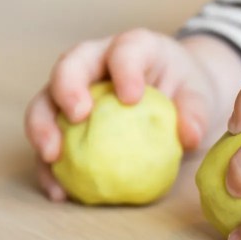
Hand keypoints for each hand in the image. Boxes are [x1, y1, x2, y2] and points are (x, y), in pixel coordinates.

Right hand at [23, 30, 240, 201]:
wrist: (173, 95)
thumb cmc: (184, 90)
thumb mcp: (198, 96)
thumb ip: (195, 113)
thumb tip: (188, 137)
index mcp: (132, 47)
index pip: (124, 50)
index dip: (124, 69)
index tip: (131, 97)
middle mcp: (95, 61)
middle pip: (69, 65)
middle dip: (67, 89)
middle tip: (77, 117)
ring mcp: (74, 89)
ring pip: (45, 100)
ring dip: (42, 128)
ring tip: (51, 157)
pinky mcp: (63, 120)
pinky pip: (50, 141)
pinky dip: (48, 167)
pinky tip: (59, 192)